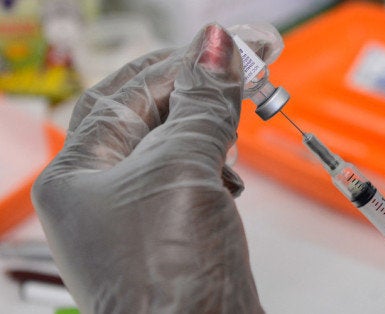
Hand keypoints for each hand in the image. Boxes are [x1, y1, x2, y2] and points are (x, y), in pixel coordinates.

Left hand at [32, 24, 281, 312]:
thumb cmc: (170, 274)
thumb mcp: (184, 169)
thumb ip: (202, 104)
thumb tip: (216, 47)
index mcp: (78, 175)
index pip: (123, 95)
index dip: (175, 65)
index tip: (223, 46)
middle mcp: (101, 194)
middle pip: (146, 117)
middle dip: (194, 92)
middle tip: (241, 68)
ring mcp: (139, 215)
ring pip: (173, 147)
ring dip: (209, 125)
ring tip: (239, 113)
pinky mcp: (175, 232)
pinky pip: (192, 178)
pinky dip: (216, 162)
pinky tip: (232, 165)